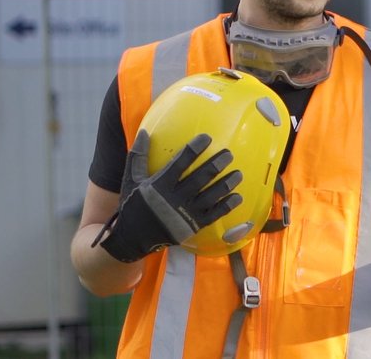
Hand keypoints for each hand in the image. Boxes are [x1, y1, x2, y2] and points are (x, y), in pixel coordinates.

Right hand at [95, 129, 242, 262]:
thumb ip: (138, 157)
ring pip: (210, 197)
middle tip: (228, 154)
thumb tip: (143, 131)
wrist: (132, 238)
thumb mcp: (131, 180)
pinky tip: (237, 196)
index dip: (194, 150)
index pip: (179, 163)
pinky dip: (226, 206)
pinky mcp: (192, 226)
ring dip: (225, 184)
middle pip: (199, 179)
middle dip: (215, 165)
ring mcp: (184, 214)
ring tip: (238, 173)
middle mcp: (173, 199)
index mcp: (158, 186)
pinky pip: (212, 215)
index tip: (207, 138)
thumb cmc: (133, 204)